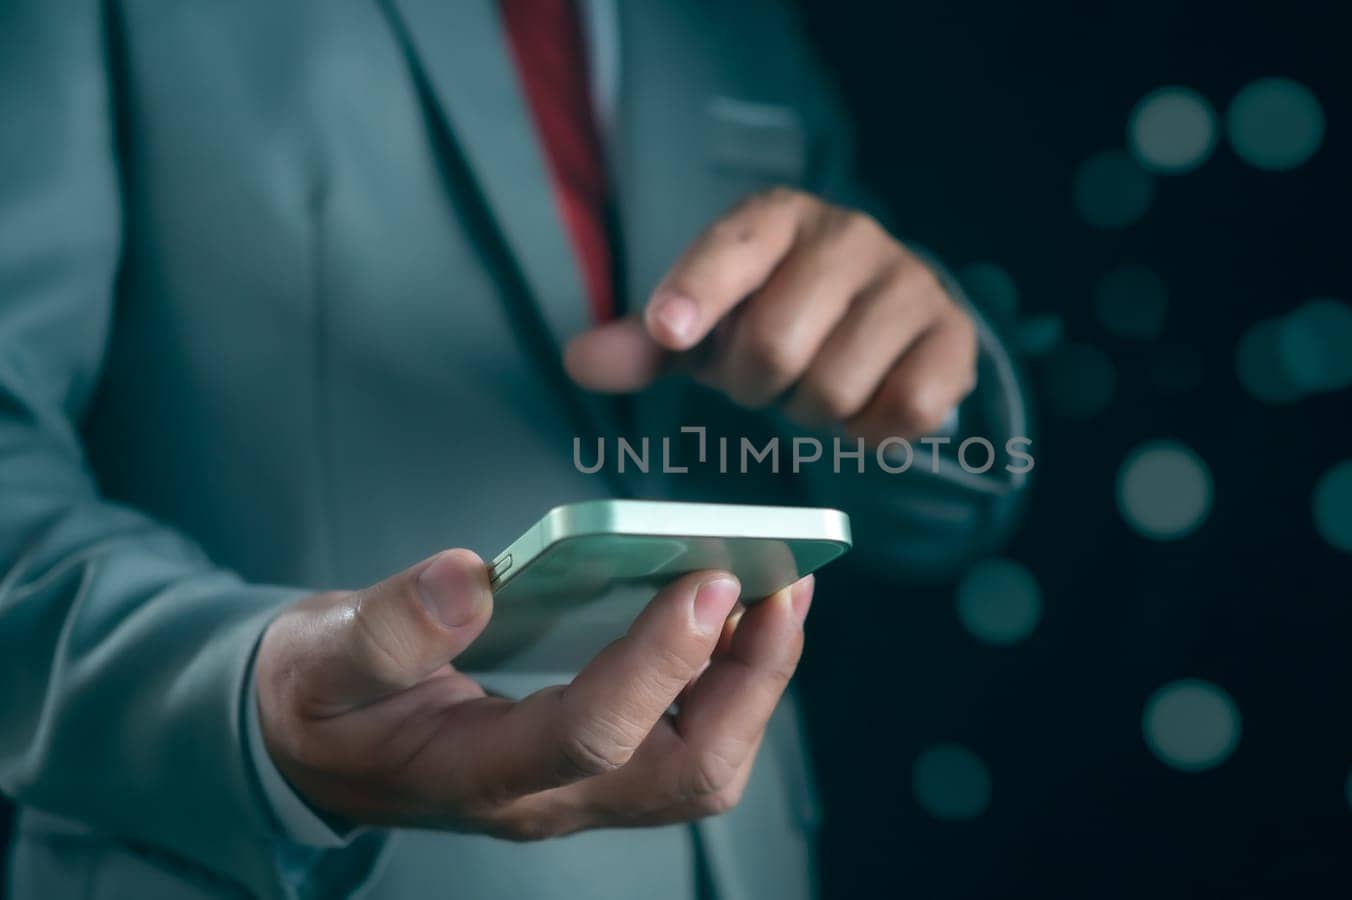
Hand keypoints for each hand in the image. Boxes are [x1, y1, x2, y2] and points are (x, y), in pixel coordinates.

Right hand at [254, 549, 811, 838]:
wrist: (311, 751)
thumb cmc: (318, 700)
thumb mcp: (320, 660)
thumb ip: (386, 630)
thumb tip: (466, 577)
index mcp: (476, 773)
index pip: (591, 736)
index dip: (660, 663)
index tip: (709, 579)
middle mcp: (546, 799)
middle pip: (684, 773)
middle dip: (751, 683)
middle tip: (786, 584)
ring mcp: (579, 792)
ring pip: (703, 769)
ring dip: (756, 684)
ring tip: (782, 591)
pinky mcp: (597, 769)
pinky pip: (690, 743)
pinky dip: (733, 681)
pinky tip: (741, 614)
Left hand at [564, 188, 977, 441]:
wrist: (884, 315)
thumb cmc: (778, 313)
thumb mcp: (705, 323)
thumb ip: (643, 343)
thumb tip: (578, 360)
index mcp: (776, 219)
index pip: (733, 249)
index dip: (698, 291)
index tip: (668, 330)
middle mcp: (847, 236)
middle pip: (777, 342)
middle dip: (755, 384)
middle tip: (764, 378)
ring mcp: (908, 281)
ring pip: (836, 386)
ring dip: (812, 411)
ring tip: (814, 385)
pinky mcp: (952, 335)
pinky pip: (904, 410)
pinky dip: (871, 431)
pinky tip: (863, 405)